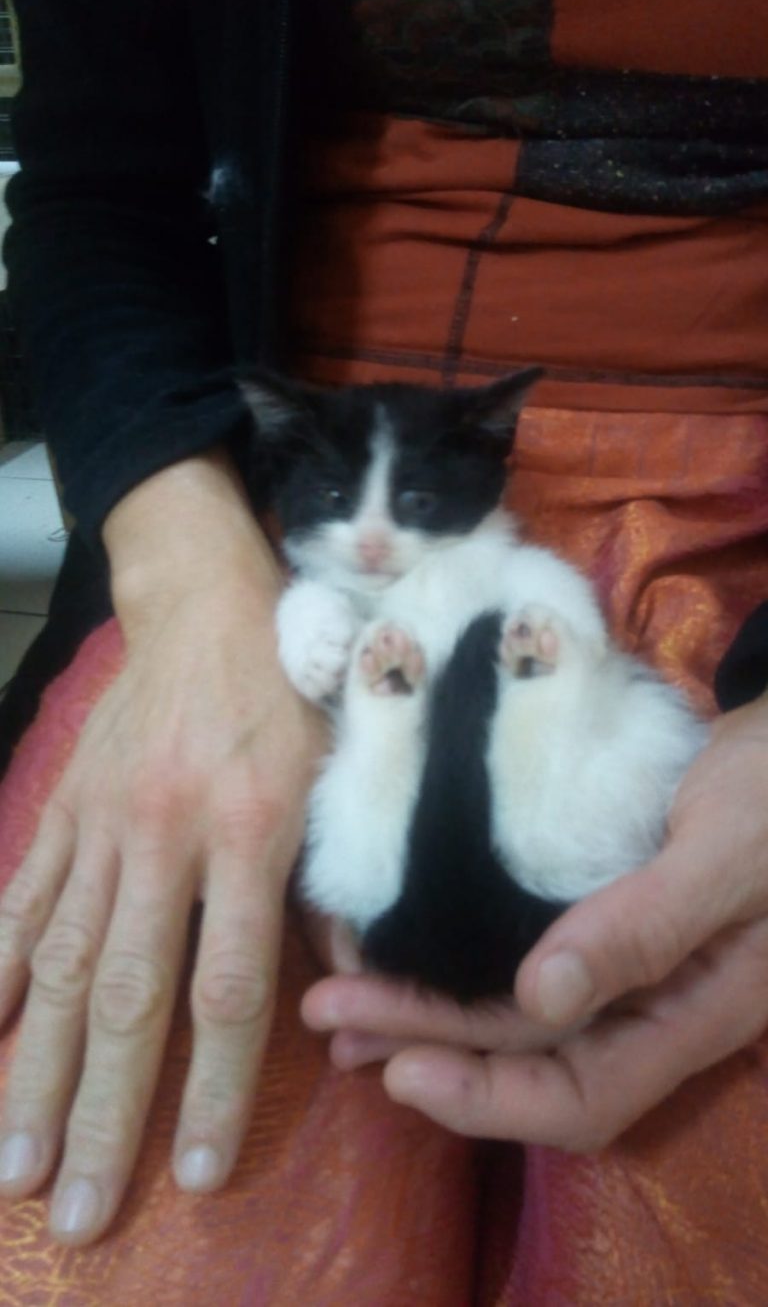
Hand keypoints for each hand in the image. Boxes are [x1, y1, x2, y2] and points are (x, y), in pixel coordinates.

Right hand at [0, 455, 325, 1243]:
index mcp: (250, 831)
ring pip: (63, 963)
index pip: (228, 985)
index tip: (192, 1175)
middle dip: (102, 1113)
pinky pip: (21, 899)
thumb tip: (356, 991)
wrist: (205, 600)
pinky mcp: (61, 807)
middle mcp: (165, 836)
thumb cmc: (291, 690)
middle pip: (129, 995)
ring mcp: (100, 824)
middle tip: (77, 1210)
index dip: (210, 1088)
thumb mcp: (344, 771)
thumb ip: (342, 881)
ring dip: (36, 1070)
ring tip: (14, 1166)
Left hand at [302, 693, 767, 1148]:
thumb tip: (543, 999)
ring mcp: (634, 967)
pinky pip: (529, 966)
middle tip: (332, 1017)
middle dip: (430, 1049)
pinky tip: (413, 948)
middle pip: (533, 1061)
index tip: (401, 1068)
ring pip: (523, 1020)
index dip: (489, 1098)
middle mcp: (659, 1006)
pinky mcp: (610, 921)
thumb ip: (648, 925)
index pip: (585, 1096)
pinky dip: (464, 966)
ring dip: (434, 1016)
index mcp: (698, 1011)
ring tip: (345, 1002)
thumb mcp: (727, 850)